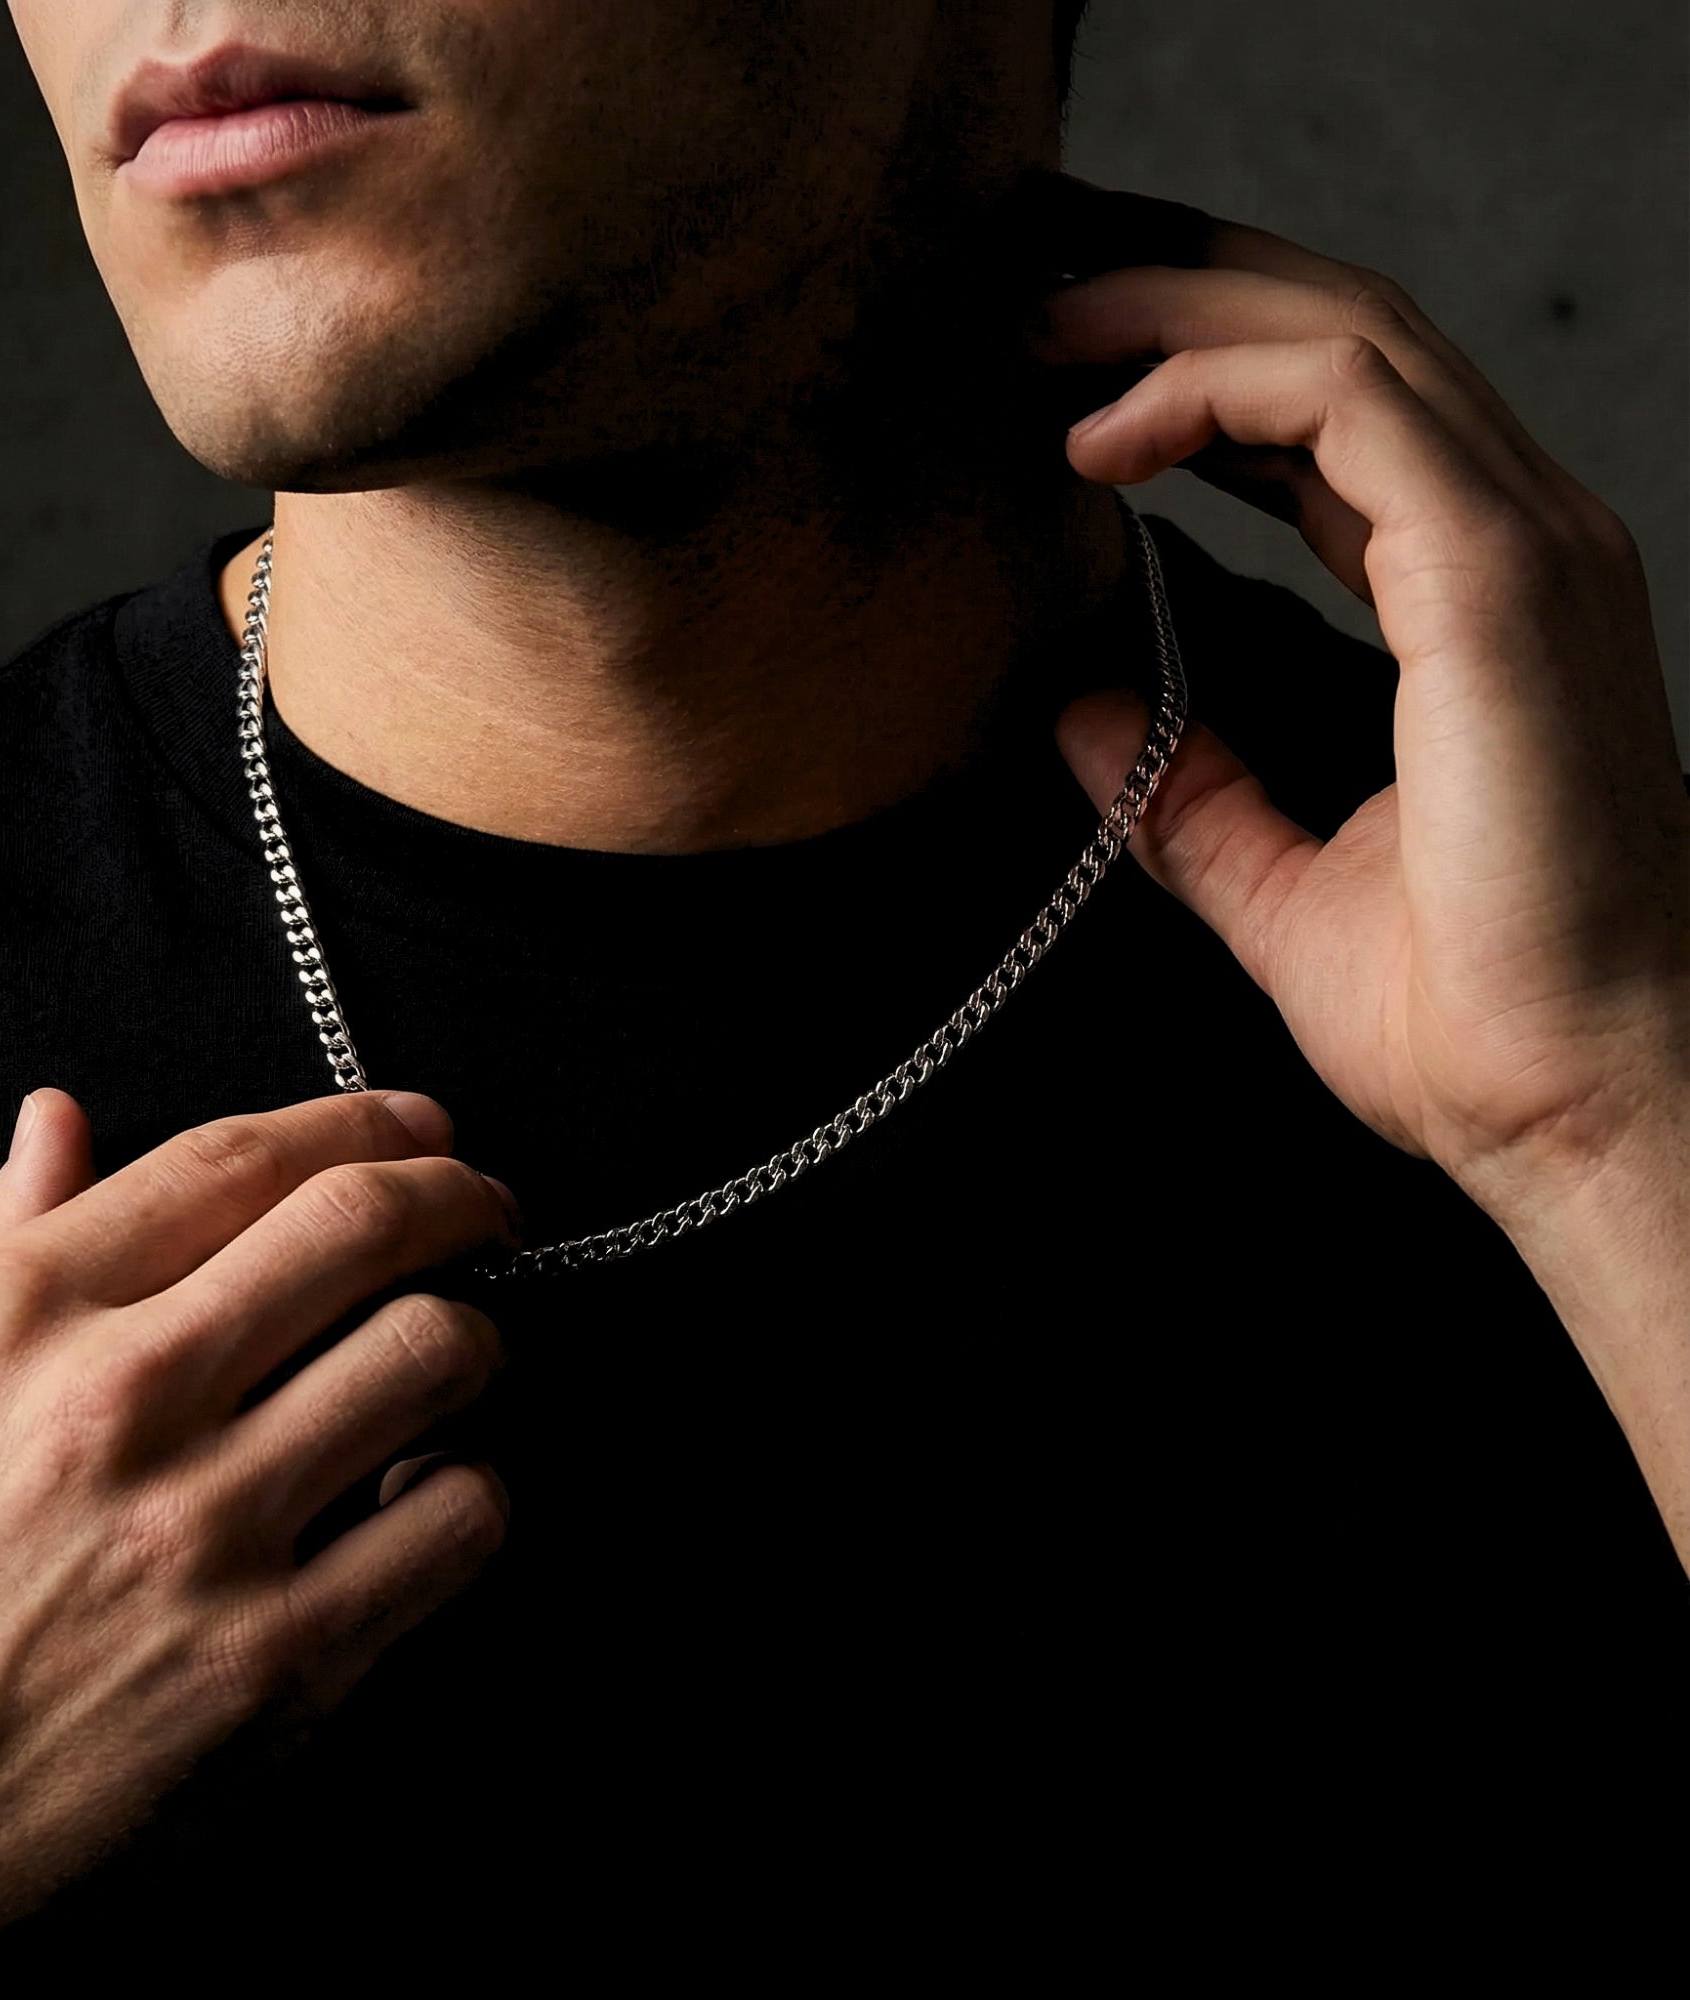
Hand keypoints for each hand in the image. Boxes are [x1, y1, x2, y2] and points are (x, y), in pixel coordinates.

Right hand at [0, 1088, 515, 1997]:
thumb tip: (57, 1120)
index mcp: (13, 1319)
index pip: (232, 1159)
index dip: (355, 1119)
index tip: (415, 1124)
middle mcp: (114, 1404)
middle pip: (356, 1226)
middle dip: (458, 1193)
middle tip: (487, 1207)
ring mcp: (203, 1532)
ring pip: (430, 1353)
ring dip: (477, 1337)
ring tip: (463, 1349)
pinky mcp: (276, 1660)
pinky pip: (455, 1518)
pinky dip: (476, 1487)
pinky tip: (441, 1488)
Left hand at [1033, 180, 1689, 1220]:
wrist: (1576, 1105)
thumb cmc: (1473, 1020)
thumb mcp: (1282, 888)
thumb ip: (1190, 797)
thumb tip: (1080, 715)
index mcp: (1477, 606)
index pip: (1338, 425)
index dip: (1200, 378)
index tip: (1067, 390)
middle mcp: (1516, 548)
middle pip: (1343, 341)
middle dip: (1180, 297)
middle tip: (1033, 308)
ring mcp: (1524, 548)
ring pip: (1348, 336)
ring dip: (1179, 311)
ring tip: (1042, 331)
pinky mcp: (1500, 578)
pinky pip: (1347, 401)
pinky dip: (1212, 387)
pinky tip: (1103, 434)